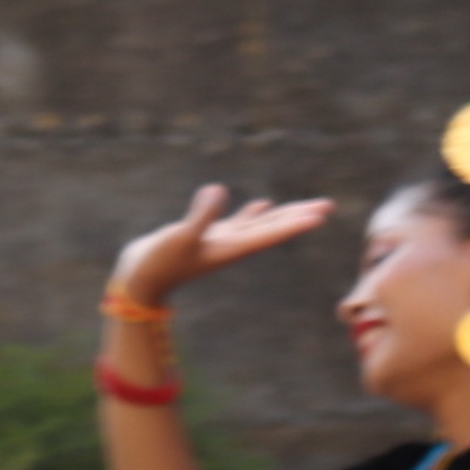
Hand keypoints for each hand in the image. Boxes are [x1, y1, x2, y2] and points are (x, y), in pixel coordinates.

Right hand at [110, 182, 336, 307]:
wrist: (141, 279)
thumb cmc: (159, 262)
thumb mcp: (180, 237)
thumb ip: (200, 215)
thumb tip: (219, 190)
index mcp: (232, 248)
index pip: (271, 233)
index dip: (295, 223)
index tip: (320, 215)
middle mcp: (233, 246)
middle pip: (275, 228)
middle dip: (300, 216)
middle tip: (328, 205)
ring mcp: (222, 241)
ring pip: (261, 224)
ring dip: (284, 214)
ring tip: (309, 205)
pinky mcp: (208, 235)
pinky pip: (238, 222)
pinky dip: (253, 213)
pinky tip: (265, 204)